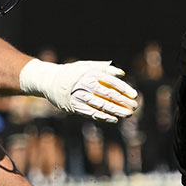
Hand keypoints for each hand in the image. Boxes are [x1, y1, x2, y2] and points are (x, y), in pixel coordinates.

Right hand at [22, 59, 137, 122]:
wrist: (50, 81)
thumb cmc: (73, 73)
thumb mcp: (87, 66)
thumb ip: (105, 68)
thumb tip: (123, 74)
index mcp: (91, 73)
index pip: (111, 82)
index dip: (124, 89)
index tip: (135, 95)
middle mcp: (86, 85)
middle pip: (108, 95)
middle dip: (123, 102)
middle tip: (135, 106)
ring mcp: (80, 97)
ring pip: (102, 106)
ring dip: (116, 111)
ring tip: (128, 114)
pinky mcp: (75, 107)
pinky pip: (92, 113)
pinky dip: (104, 117)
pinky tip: (114, 119)